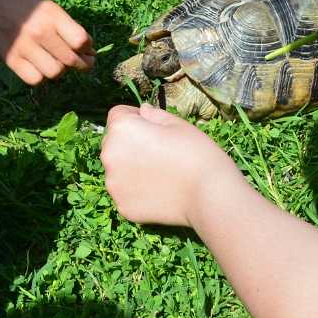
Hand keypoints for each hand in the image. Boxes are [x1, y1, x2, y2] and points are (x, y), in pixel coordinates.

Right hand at [0, 0, 94, 83]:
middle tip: (83, 63)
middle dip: (83, 65)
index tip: (86, 49)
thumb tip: (89, 52)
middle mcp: (39, 31)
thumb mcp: (50, 8)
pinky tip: (40, 67)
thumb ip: (68, 27)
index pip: (80, 40)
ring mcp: (24, 47)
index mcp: (51, 15)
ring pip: (55, 73)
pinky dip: (41, 76)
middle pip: (71, 61)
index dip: (87, 48)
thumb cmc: (24, 7)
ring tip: (57, 62)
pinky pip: (36, 79)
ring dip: (60, 70)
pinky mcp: (12, 61)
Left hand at [102, 104, 244, 226]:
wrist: (209, 194)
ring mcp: (113, 184)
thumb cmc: (196, 152)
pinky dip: (137, 191)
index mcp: (121, 129)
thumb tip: (142, 112)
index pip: (118, 115)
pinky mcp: (122, 206)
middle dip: (129, 143)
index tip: (153, 128)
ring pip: (118, 170)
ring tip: (160, 174)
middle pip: (114, 143)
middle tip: (158, 152)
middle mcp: (109, 155)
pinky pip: (125, 192)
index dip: (136, 117)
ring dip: (131, 168)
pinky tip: (159, 191)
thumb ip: (153, 115)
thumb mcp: (177, 124)